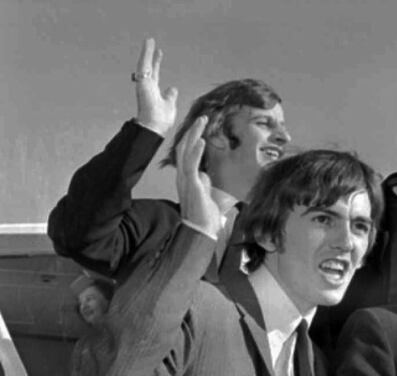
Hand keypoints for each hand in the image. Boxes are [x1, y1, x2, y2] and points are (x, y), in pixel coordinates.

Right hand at [133, 38, 177, 135]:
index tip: (159, 56)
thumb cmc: (161, 121)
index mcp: (154, 92)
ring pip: (145, 64)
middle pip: (150, 68)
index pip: (155, 76)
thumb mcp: (170, 105)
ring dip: (147, 52)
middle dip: (152, 57)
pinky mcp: (142, 81)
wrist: (154, 126)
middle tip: (154, 46)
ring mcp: (144, 84)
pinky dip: (146, 52)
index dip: (156, 65)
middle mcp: (148, 87)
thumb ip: (170, 96)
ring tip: (149, 40)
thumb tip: (173, 88)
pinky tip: (149, 42)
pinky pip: (144, 64)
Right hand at [175, 116, 221, 235]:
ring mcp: (186, 179)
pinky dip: (196, 151)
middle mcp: (183, 175)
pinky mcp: (192, 184)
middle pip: (184, 147)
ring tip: (202, 121)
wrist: (202, 230)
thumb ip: (204, 182)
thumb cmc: (205, 215)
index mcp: (187, 177)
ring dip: (194, 134)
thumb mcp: (206, 193)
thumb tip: (205, 174)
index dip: (192, 138)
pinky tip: (201, 140)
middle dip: (192, 131)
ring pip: (186, 151)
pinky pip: (191, 164)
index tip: (200, 126)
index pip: (186, 152)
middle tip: (202, 117)